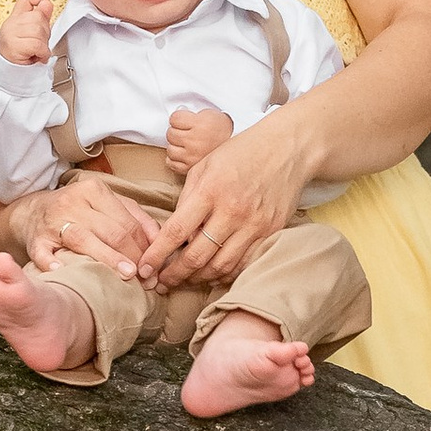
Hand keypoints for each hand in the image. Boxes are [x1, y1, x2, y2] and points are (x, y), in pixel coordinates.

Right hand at [0, 0, 56, 66]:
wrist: (7, 71)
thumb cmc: (21, 53)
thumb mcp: (32, 32)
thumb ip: (41, 17)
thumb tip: (48, 4)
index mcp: (16, 17)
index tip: (45, 7)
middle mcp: (12, 23)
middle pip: (38, 17)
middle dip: (45, 32)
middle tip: (39, 43)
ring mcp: (11, 33)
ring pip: (38, 30)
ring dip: (43, 44)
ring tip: (37, 50)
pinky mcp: (14, 46)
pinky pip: (37, 44)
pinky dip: (42, 52)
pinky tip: (38, 56)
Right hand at [10, 177, 158, 274]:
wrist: (33, 211)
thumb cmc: (78, 211)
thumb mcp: (108, 205)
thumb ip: (136, 219)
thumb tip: (161, 241)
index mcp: (94, 191)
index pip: (128, 223)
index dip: (145, 247)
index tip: (155, 268)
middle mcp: (73, 203)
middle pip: (111, 231)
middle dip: (133, 256)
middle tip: (146, 278)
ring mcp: (53, 221)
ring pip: (84, 240)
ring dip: (108, 259)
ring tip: (127, 275)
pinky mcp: (36, 240)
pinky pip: (44, 254)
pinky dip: (53, 263)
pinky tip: (64, 271)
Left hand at [140, 109, 314, 290]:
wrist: (286, 149)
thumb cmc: (240, 153)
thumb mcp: (204, 166)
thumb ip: (187, 199)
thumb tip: (176, 232)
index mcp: (209, 191)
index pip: (176, 231)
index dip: (157, 255)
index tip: (144, 268)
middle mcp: (231, 211)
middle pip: (197, 256)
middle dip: (175, 274)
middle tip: (161, 282)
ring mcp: (253, 225)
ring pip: (220, 266)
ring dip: (199, 278)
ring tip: (186, 280)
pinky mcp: (270, 233)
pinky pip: (244, 263)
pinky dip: (225, 273)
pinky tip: (213, 273)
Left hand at [165, 101, 234, 172]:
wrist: (233, 145)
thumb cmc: (220, 128)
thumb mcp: (208, 114)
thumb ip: (190, 114)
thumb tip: (174, 117)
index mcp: (200, 125)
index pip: (174, 119)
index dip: (178, 118)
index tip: (184, 120)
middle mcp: (195, 141)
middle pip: (170, 134)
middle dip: (176, 131)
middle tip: (185, 132)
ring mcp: (192, 156)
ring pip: (170, 149)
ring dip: (175, 146)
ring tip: (184, 143)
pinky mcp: (190, 168)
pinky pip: (171, 163)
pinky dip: (174, 159)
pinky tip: (182, 154)